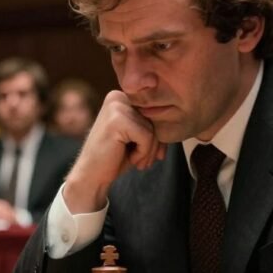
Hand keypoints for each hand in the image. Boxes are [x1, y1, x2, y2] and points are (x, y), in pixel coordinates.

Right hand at [64, 90, 164, 212]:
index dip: (157, 135)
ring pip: (152, 129)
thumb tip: (179, 116)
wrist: (92, 176)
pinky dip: (143, 152)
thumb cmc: (116, 157)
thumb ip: (152, 123)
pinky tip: (129, 158)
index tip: (153, 153)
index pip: (154, 113)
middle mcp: (117, 97)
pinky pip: (147, 136)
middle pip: (155, 119)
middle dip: (154, 144)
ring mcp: (115, 107)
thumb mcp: (137, 136)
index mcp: (121, 96)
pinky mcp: (117, 120)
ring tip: (134, 159)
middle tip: (143, 161)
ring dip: (148, 151)